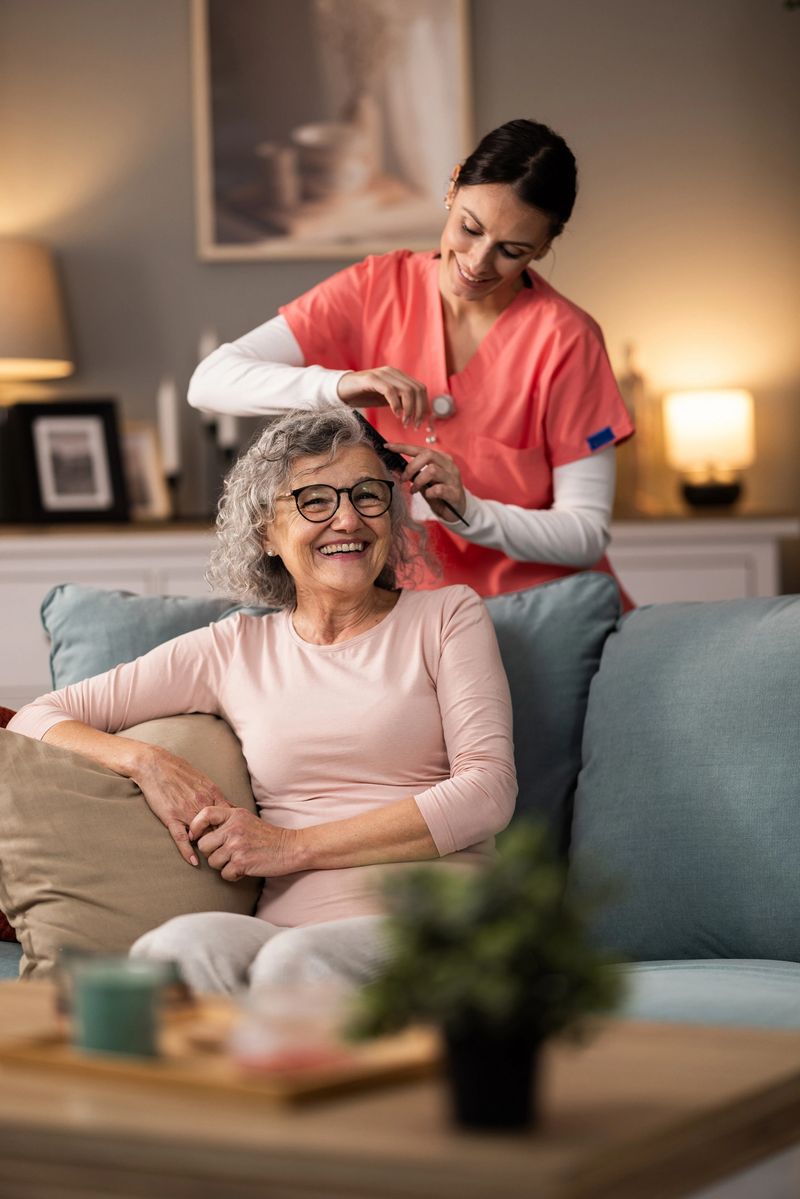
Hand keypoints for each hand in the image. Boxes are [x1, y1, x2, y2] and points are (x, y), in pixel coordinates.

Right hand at [131, 746, 231, 866]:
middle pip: (219, 828)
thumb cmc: (178, 770)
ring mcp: (186, 811)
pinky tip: (194, 862)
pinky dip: (187, 851)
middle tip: (231, 854)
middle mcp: (202, 803)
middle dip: (225, 841)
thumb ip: (215, 795)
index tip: (239, 839)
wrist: (155, 764)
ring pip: (202, 834)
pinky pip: (181, 838)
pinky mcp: (171, 817)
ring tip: (216, 860)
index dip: (235, 830)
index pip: (229, 816)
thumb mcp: (203, 779)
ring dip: (209, 848)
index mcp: (212, 793)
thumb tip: (228, 807)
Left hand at [189, 806, 299, 881]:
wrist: (291, 848)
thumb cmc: (268, 836)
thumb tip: (201, 829)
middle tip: (226, 854)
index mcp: (235, 815)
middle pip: (203, 845)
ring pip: (212, 862)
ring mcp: (237, 846)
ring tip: (238, 861)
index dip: (195, 826)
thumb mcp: (247, 819)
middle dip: (211, 853)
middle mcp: (234, 828)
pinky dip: (233, 875)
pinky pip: (224, 874)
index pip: (205, 814)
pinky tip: (244, 869)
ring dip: (223, 866)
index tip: (195, 836)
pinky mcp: (241, 863)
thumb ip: (227, 821)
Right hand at [337, 367, 428, 427]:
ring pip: (406, 390)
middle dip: (419, 409)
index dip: (424, 405)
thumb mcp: (385, 399)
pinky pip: (390, 390)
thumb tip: (415, 413)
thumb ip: (399, 401)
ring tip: (404, 422)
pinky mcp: (371, 379)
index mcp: (398, 376)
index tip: (421, 421)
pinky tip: (395, 415)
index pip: (420, 388)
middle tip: (414, 425)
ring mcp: (382, 374)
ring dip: (409, 409)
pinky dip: (396, 404)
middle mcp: (392, 372)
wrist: (341, 389)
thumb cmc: (363, 395)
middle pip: (417, 389)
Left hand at [384, 442, 466, 522]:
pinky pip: (439, 489)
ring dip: (418, 481)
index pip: (419, 449)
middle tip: (403, 479)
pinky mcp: (455, 492)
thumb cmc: (439, 494)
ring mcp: (453, 478)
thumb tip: (395, 468)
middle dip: (411, 467)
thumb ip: (413, 475)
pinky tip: (428, 496)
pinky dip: (429, 492)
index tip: (387, 446)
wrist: (458, 511)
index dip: (402, 447)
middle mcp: (449, 465)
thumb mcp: (424, 483)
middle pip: (427, 455)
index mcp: (441, 459)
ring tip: (413, 490)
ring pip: (432, 470)